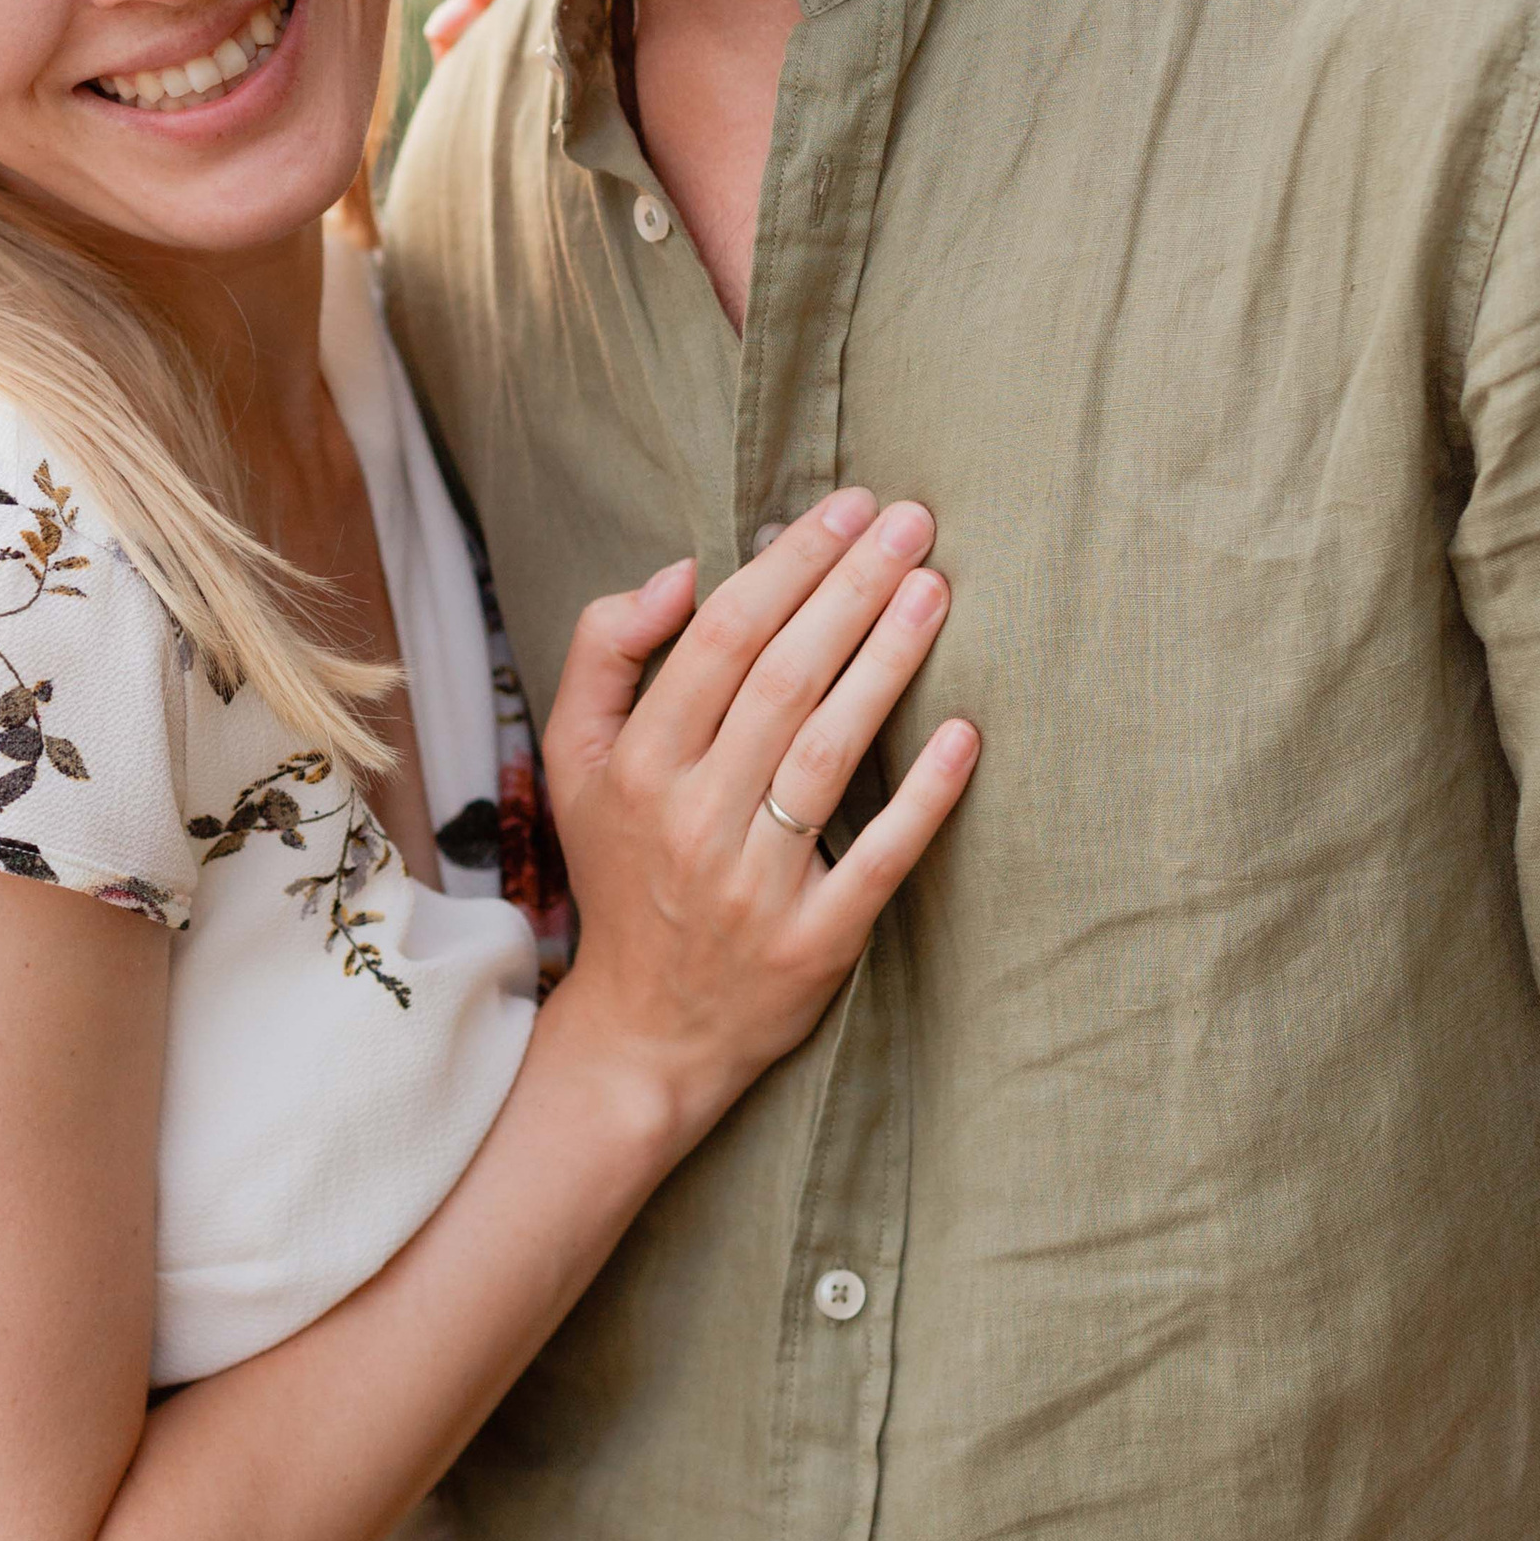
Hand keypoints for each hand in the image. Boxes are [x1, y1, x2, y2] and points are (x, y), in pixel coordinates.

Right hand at [537, 491, 975, 1155]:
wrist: (643, 1028)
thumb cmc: (621, 869)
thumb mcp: (574, 757)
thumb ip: (604, 651)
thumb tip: (682, 572)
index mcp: (637, 763)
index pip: (719, 639)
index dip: (786, 566)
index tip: (845, 511)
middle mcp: (692, 816)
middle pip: (783, 679)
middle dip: (851, 589)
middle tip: (913, 522)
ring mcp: (755, 882)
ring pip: (828, 753)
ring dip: (888, 663)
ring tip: (937, 589)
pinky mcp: (815, 941)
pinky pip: (878, 859)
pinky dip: (924, 798)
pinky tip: (965, 733)